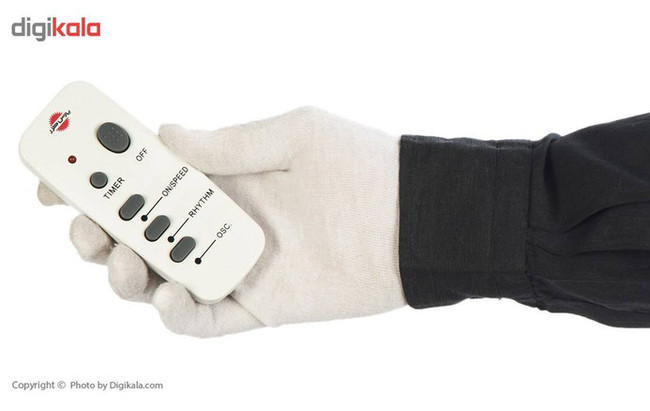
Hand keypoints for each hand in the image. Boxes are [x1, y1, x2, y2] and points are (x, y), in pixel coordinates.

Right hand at [38, 107, 405, 336]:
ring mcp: (236, 266)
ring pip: (158, 279)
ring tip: (128, 258)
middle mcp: (221, 223)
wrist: (417, 222)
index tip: (55, 178)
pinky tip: (167, 297)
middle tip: (86, 225)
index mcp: (223, 177)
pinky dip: (175, 315)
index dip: (97, 179)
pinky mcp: (257, 305)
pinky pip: (203, 319)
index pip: (145, 178)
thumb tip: (165, 137)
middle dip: (98, 230)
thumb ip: (229, 144)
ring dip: (125, 273)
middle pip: (138, 232)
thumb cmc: (362, 166)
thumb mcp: (294, 135)